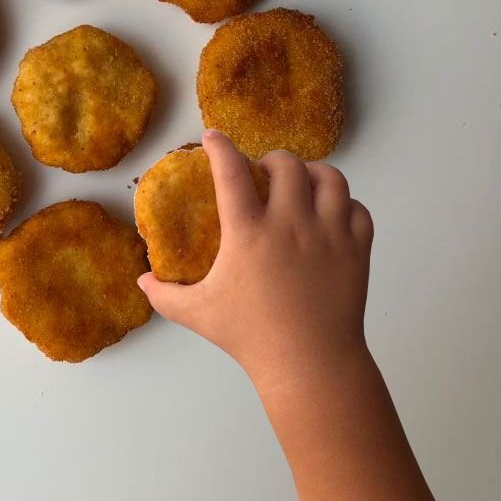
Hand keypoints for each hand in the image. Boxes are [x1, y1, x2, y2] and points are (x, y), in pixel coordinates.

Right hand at [138, 129, 373, 394]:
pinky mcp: (357, 249)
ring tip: (302, 184)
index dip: (220, 147)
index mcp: (249, 234)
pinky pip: (358, 209)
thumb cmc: (250, 337)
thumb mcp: (197, 314)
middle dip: (272, 159)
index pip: (232, 173)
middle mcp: (291, 224)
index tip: (213, 136)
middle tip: (264, 172)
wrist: (310, 364)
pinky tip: (331, 215)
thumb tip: (142, 279)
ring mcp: (330, 234)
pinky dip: (345, 205)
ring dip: (313, 173)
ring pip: (330, 178)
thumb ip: (164, 295)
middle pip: (287, 165)